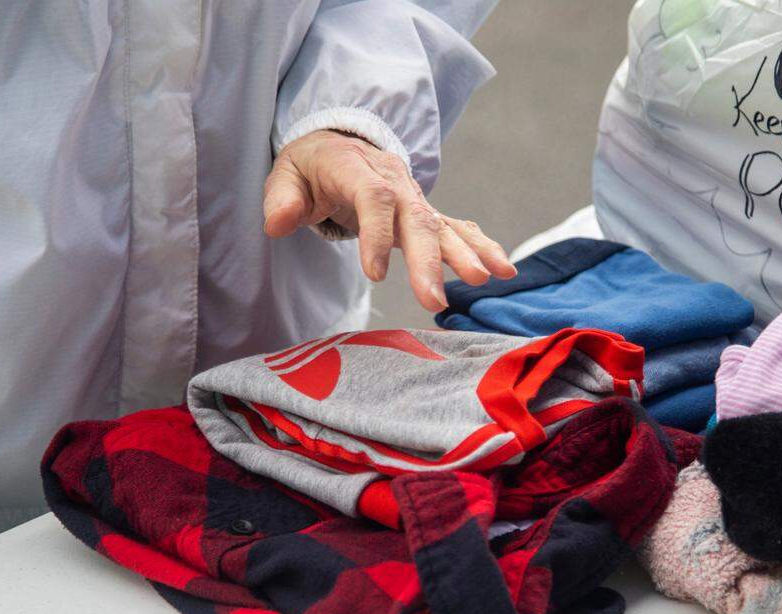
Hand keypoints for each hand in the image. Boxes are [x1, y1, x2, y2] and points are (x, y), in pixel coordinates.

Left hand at [262, 129, 515, 311]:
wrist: (338, 145)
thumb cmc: (310, 167)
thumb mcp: (285, 174)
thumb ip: (281, 198)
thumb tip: (279, 222)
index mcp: (356, 168)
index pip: (373, 199)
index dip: (376, 235)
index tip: (376, 276)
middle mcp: (393, 180)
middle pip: (416, 217)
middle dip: (428, 259)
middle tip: (433, 299)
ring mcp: (414, 196)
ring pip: (441, 224)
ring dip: (465, 254)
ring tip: (485, 279)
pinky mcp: (425, 213)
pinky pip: (456, 228)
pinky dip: (481, 246)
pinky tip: (503, 269)